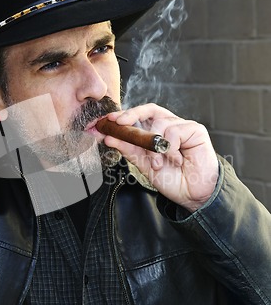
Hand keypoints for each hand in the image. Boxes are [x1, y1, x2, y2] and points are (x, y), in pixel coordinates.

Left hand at [104, 104, 218, 211]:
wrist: (191, 195)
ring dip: (153, 146)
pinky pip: (175, 131)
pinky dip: (170, 147)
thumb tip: (109, 137)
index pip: (140, 117)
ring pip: (160, 123)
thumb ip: (128, 149)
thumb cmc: (171, 179)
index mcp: (157, 132)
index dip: (125, 116)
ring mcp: (183, 127)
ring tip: (157, 163)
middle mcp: (170, 126)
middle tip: (120, 123)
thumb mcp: (144, 164)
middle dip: (132, 114)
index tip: (108, 121)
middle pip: (150, 109)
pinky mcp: (196, 130)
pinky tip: (176, 160)